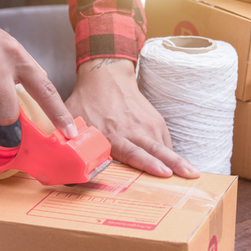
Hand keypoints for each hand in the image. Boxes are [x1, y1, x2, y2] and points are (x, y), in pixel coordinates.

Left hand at [65, 58, 199, 177]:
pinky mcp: (155, 120)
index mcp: (114, 133)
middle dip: (175, 163)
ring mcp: (147, 124)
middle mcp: (134, 129)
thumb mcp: (73, 119)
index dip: (149, 163)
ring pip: (165, 146)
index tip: (163, 172)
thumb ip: (67, 142)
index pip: (134, 152)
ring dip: (179, 160)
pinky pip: (165, 140)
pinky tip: (179, 165)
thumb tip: (58, 165)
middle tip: (192, 175)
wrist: (107, 75)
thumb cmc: (88, 101)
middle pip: (157, 150)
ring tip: (193, 173)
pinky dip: (172, 153)